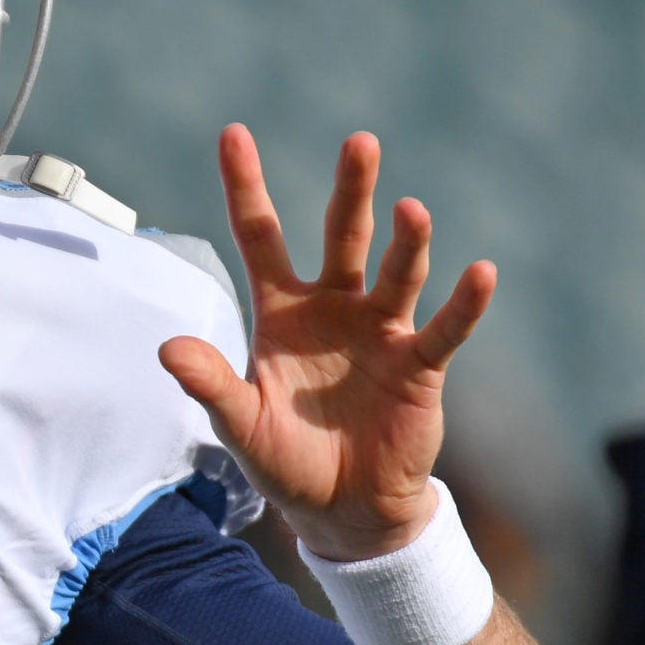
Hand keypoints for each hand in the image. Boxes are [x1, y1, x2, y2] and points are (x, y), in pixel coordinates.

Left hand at [158, 125, 495, 562]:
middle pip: (343, 236)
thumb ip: (209, 385)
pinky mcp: (420, 366)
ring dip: (407, 243)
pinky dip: (463, 304)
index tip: (233, 133)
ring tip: (410, 209)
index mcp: (282, 311)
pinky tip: (479, 273)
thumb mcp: (239, 423)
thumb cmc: (286, 460)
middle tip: (360, 142)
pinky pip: (444, 329)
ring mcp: (381, 332)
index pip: (260, 236)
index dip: (246, 187)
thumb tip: (166, 350)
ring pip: (396, 273)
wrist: (343, 511)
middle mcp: (334, 308)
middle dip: (351, 190)